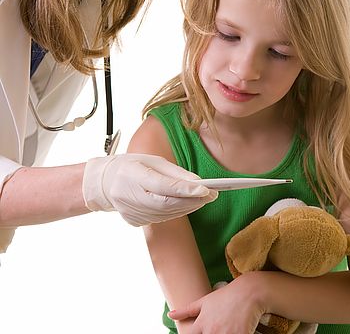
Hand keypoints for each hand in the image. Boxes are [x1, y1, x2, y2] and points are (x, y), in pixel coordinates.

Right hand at [82, 153, 217, 225]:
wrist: (104, 183)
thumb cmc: (131, 166)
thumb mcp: (153, 161)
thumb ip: (175, 173)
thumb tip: (198, 182)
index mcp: (132, 175)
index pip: (162, 186)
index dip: (185, 189)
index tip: (206, 189)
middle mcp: (130, 196)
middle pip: (167, 203)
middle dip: (192, 200)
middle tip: (212, 194)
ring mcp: (131, 212)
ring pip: (166, 214)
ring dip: (188, 207)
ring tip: (204, 199)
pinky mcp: (134, 221)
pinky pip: (160, 218)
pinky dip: (176, 212)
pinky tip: (187, 205)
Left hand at [168, 274, 265, 333]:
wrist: (249, 292)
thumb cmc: (226, 296)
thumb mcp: (205, 302)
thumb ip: (187, 310)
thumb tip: (170, 315)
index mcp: (202, 323)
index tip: (202, 331)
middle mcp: (211, 330)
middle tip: (219, 328)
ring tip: (227, 329)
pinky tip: (236, 330)